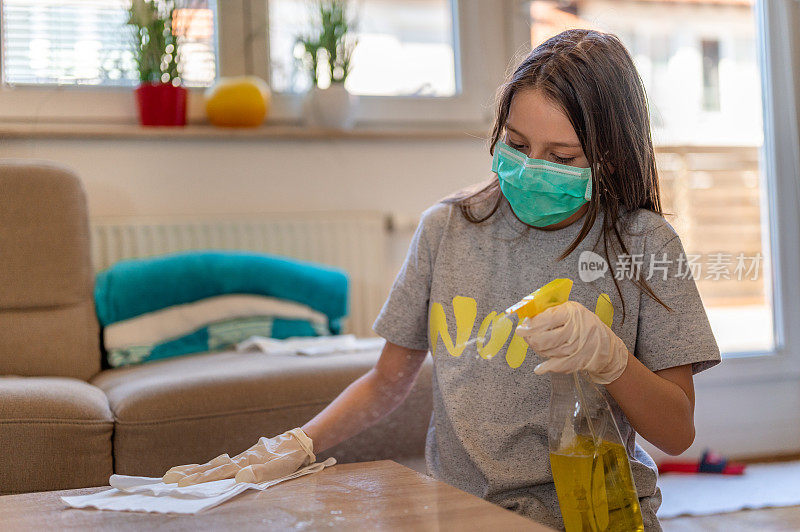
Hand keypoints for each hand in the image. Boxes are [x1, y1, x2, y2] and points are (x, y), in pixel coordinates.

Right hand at [162, 428, 314, 485]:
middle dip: (188, 474)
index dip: (198, 479)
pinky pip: (222, 464)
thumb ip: (260, 472)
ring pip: (213, 464)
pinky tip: (204, 468)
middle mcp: (238, 460)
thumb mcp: (279, 467)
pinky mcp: (245, 459)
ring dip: (194, 469)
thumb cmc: (289, 458)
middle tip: (166, 480)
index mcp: (243, 463)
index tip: (180, 485)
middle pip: (209, 468)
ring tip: (175, 473)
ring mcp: (240, 458)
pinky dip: (208, 467)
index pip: (216, 473)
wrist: (299, 443)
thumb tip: (239, 477)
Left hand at [515, 301, 628, 383]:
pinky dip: (545, 367)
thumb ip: (552, 311)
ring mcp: (576, 348)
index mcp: (572, 314)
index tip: (522, 325)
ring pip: (547, 351)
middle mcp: (574, 331)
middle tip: (524, 335)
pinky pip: (556, 366)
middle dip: (529, 338)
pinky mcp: (576, 362)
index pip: (545, 319)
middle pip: (543, 338)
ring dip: (537, 348)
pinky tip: (539, 368)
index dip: (530, 324)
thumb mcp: (571, 310)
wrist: (607, 346)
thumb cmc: (585, 325)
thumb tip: (529, 318)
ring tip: (536, 343)